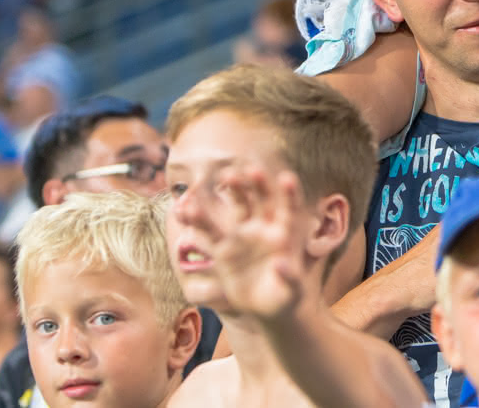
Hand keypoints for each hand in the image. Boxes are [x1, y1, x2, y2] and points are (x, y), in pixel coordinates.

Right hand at [207, 167, 310, 322]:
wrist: (264, 306)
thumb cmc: (285, 296)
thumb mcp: (292, 291)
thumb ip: (289, 277)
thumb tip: (280, 264)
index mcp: (285, 234)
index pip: (289, 209)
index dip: (289, 194)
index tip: (287, 178)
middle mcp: (264, 228)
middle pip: (261, 200)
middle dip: (255, 185)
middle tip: (248, 170)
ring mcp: (243, 235)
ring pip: (236, 209)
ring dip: (230, 194)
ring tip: (223, 177)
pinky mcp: (224, 249)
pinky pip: (211, 232)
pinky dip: (200, 222)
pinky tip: (186, 210)